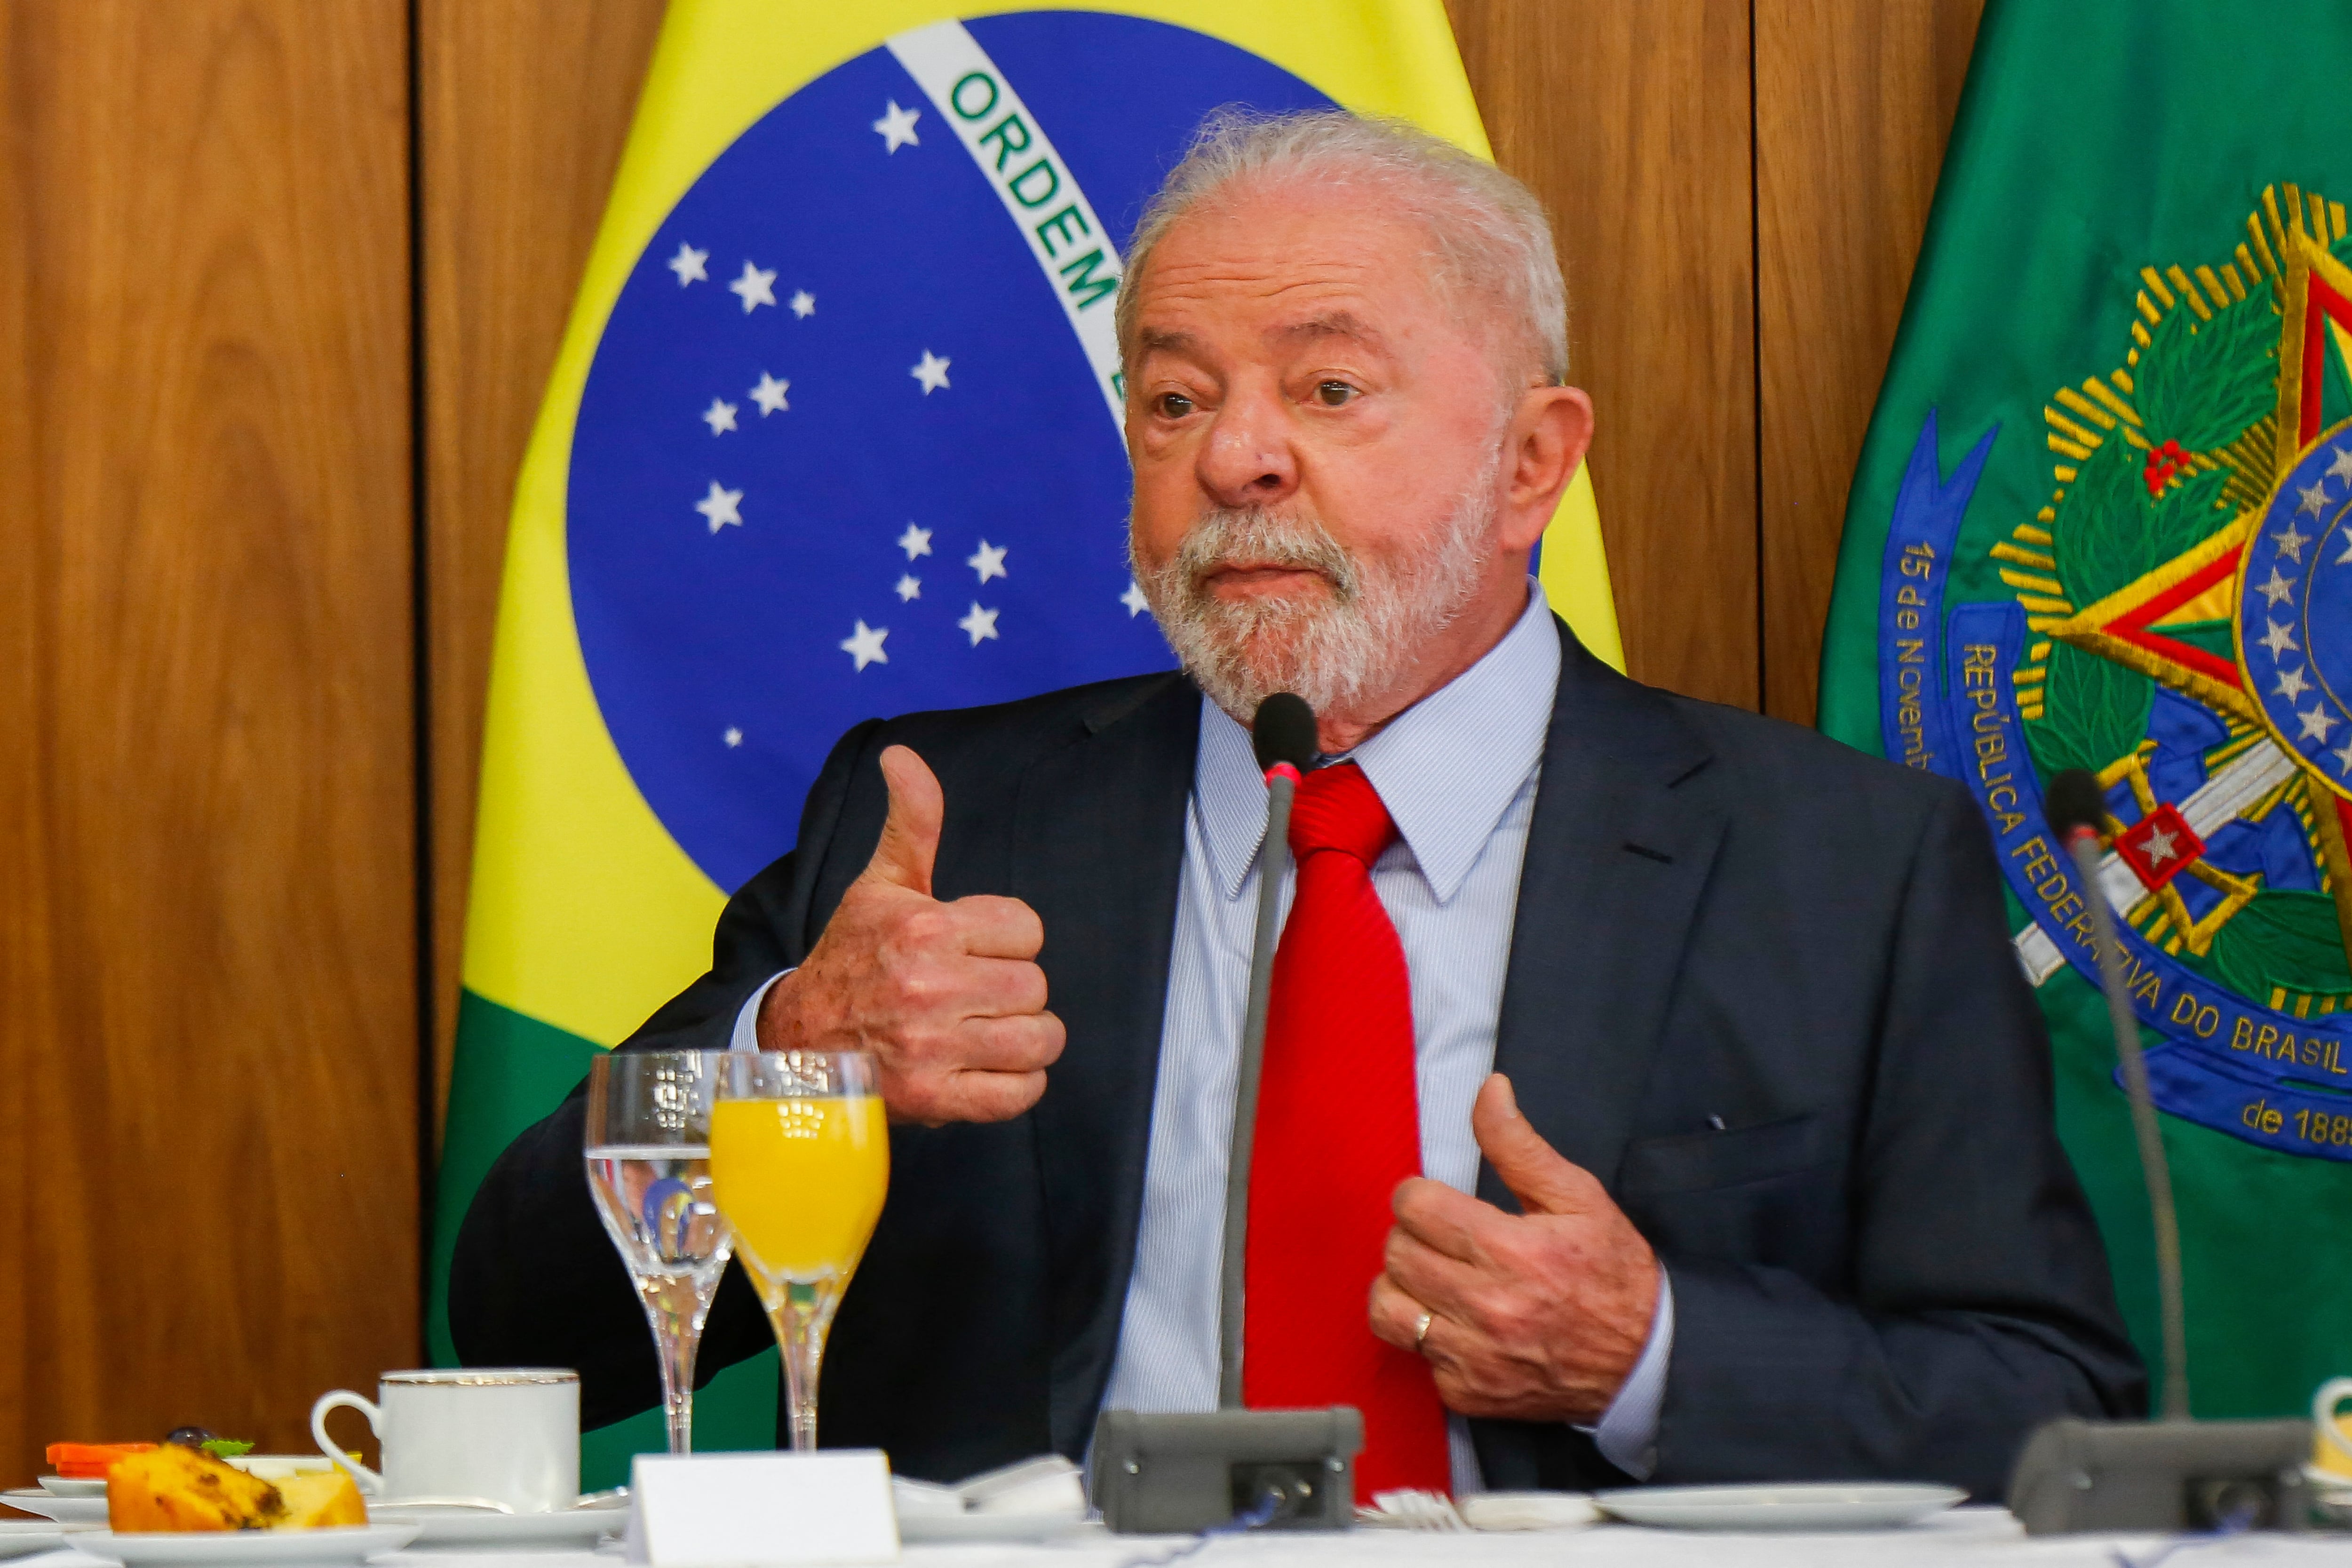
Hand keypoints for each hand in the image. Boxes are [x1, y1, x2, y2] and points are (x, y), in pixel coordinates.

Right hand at [757, 744, 1064, 1123]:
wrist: (799, 1042)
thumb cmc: (851, 958)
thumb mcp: (880, 885)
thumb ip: (912, 821)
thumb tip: (902, 755)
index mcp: (924, 928)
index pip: (1026, 928)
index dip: (1006, 939)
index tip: (971, 949)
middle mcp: (928, 987)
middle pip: (1036, 984)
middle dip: (1013, 989)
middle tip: (975, 992)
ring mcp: (933, 1047)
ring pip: (1040, 1038)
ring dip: (1023, 1037)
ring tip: (986, 1030)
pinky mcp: (936, 1100)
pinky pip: (1021, 1092)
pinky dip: (1017, 1084)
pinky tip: (989, 1068)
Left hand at [1368, 1073, 1659, 1424]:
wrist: (1645, 1360)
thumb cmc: (1613, 1274)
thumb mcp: (1578, 1196)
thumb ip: (1519, 1144)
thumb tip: (1489, 1090)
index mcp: (1512, 1250)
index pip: (1414, 1207)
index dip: (1421, 1195)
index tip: (1438, 1202)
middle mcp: (1488, 1307)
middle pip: (1396, 1253)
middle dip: (1414, 1235)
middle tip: (1444, 1237)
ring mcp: (1475, 1357)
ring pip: (1387, 1308)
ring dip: (1404, 1286)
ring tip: (1436, 1277)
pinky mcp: (1468, 1394)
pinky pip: (1414, 1356)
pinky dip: (1429, 1337)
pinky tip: (1461, 1323)